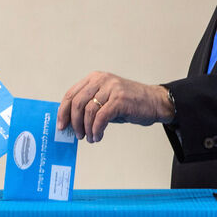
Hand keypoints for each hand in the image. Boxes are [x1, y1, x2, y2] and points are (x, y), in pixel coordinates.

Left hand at [58, 71, 173, 142]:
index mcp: (95, 78)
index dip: (63, 111)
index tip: (61, 125)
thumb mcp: (106, 98)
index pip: (71, 94)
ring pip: (88, 112)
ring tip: (90, 138)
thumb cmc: (129, 102)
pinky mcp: (120, 100)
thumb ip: (90, 105)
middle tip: (77, 135)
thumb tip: (72, 122)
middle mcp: (102, 80)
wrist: (155, 102)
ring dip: (86, 129)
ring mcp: (111, 89)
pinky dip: (96, 130)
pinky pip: (101, 118)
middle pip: (77, 103)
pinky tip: (98, 136)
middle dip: (74, 122)